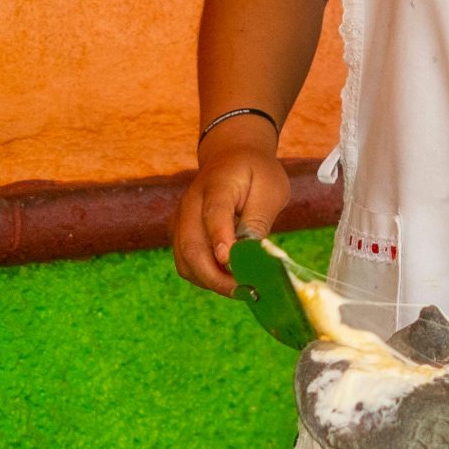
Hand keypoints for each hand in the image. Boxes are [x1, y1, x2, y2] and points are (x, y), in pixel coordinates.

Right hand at [171, 120, 289, 293]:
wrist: (230, 157)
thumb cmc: (255, 174)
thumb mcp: (270, 189)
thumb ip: (259, 220)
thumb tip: (251, 254)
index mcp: (217, 185)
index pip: (214, 213)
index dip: (220, 239)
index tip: (230, 261)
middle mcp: (190, 204)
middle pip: (192, 245)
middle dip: (217, 276)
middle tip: (247, 291)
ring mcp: (180, 220)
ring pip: (185, 261)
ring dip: (211, 281)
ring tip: (242, 289)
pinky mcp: (178, 234)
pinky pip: (186, 264)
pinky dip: (205, 278)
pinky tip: (228, 280)